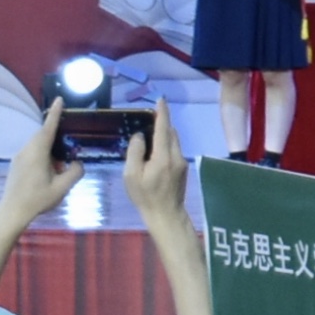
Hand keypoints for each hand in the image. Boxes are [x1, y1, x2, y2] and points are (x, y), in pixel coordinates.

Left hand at [0, 100, 84, 230]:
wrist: (12, 212)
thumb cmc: (37, 199)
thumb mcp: (62, 187)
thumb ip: (74, 172)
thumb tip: (78, 163)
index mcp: (37, 153)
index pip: (48, 129)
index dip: (55, 113)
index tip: (59, 100)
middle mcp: (26, 151)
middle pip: (42, 135)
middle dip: (55, 132)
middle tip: (69, 134)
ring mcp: (19, 157)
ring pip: (36, 144)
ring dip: (49, 146)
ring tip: (61, 158)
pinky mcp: (16, 164)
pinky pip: (32, 152)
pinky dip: (43, 153)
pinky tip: (50, 168)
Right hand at [121, 99, 187, 223]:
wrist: (166, 214)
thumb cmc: (145, 196)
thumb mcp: (132, 175)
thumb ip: (135, 153)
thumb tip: (141, 135)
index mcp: (163, 157)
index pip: (164, 129)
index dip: (162, 113)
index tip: (160, 100)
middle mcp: (176, 156)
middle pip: (171, 133)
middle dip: (161, 125)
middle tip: (146, 122)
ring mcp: (182, 162)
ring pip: (174, 141)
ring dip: (163, 136)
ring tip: (148, 139)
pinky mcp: (183, 167)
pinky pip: (174, 150)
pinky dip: (165, 146)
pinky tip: (154, 154)